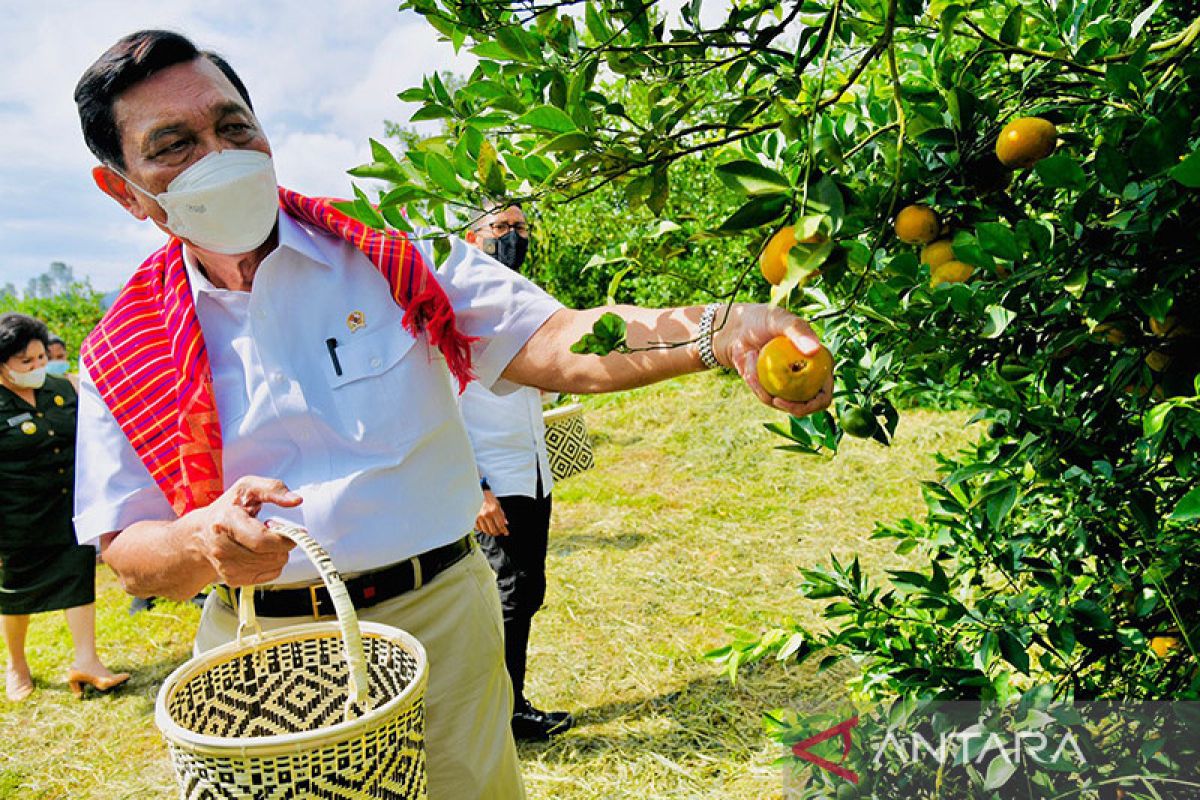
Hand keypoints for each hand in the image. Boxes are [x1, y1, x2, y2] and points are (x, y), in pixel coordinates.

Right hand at [191, 476, 302, 586]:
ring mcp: (226, 567)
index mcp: (225, 522)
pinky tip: (262, 552)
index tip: (293, 531)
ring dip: (279, 553)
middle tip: (278, 532)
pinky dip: (274, 564)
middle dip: (284, 545)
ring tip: (267, 540)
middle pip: (270, 556)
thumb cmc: (227, 509)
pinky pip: (269, 576)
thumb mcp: (248, 487)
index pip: (261, 540)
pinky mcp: (233, 579)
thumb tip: (295, 500)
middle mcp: (222, 548)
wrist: (201, 533)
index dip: (284, 538)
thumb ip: (274, 489)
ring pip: (273, 567)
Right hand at [475, 490, 508, 535]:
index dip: (504, 530)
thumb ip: (502, 514)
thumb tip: (506, 523)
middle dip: (497, 532)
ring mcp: (479, 516)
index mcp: (494, 510)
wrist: (477, 492)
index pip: (501, 524)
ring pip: (486, 530)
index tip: (506, 533)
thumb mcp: (497, 504)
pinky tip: (485, 527)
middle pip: (493, 530)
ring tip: (492, 531)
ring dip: (490, 532)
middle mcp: (487, 514)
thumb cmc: (488, 497)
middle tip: (499, 532)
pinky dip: (482, 529)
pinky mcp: (473, 517)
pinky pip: (479, 528)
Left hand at [710, 303, 833, 416]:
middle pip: (806, 406)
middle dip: (792, 408)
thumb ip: (797, 330)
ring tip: (752, 356)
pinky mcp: (770, 389)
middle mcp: (806, 378)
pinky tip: (747, 363)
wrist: (736, 329)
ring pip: (782, 403)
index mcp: (818, 363)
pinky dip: (755, 383)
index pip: (825, 392)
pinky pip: (764, 396)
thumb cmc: (762, 319)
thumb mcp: (780, 319)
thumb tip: (815, 349)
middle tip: (775, 400)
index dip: (816, 403)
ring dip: (764, 386)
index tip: (799, 400)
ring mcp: (787, 386)